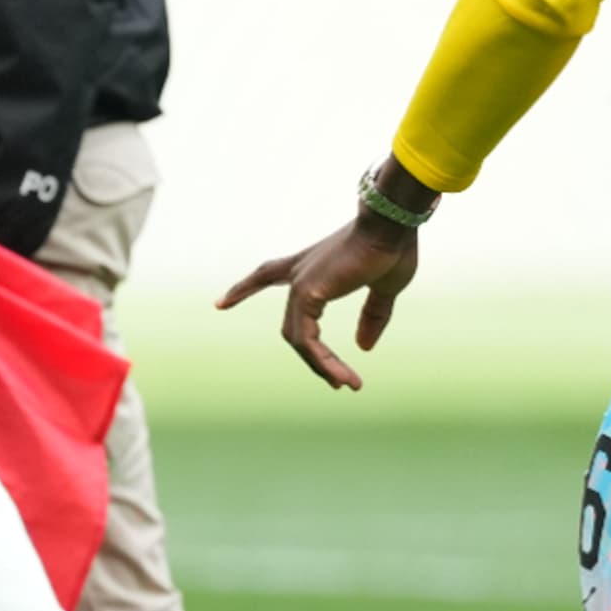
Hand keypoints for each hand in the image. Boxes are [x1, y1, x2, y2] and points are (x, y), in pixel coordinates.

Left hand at [219, 178, 430, 392]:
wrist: (391, 226)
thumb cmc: (391, 249)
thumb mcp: (383, 289)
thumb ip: (371, 316)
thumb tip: (363, 347)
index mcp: (311, 267)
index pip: (266, 275)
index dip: (244, 289)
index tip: (219, 304)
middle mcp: (299, 274)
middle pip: (291, 327)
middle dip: (312, 357)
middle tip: (337, 381)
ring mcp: (299, 284)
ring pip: (298, 339)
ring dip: (323, 366)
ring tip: (346, 384)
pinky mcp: (306, 293)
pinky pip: (306, 340)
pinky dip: (322, 361)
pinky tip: (339, 377)